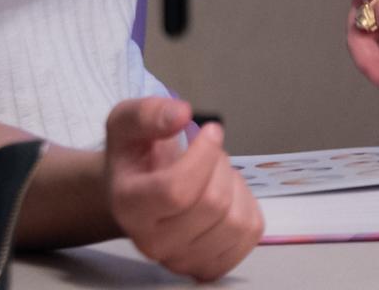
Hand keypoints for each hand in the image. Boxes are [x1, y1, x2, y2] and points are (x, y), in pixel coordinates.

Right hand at [105, 98, 261, 281]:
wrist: (133, 192)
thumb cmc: (134, 154)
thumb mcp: (128, 121)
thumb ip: (149, 113)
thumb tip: (181, 114)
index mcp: (129, 207)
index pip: (177, 190)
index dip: (204, 154)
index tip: (212, 130)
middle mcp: (152, 243)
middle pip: (212, 205)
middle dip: (220, 165)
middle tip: (209, 153)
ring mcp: (181, 260)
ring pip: (235, 222)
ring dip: (235, 186)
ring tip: (214, 176)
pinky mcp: (209, 266)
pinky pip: (250, 234)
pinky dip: (247, 206)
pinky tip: (226, 197)